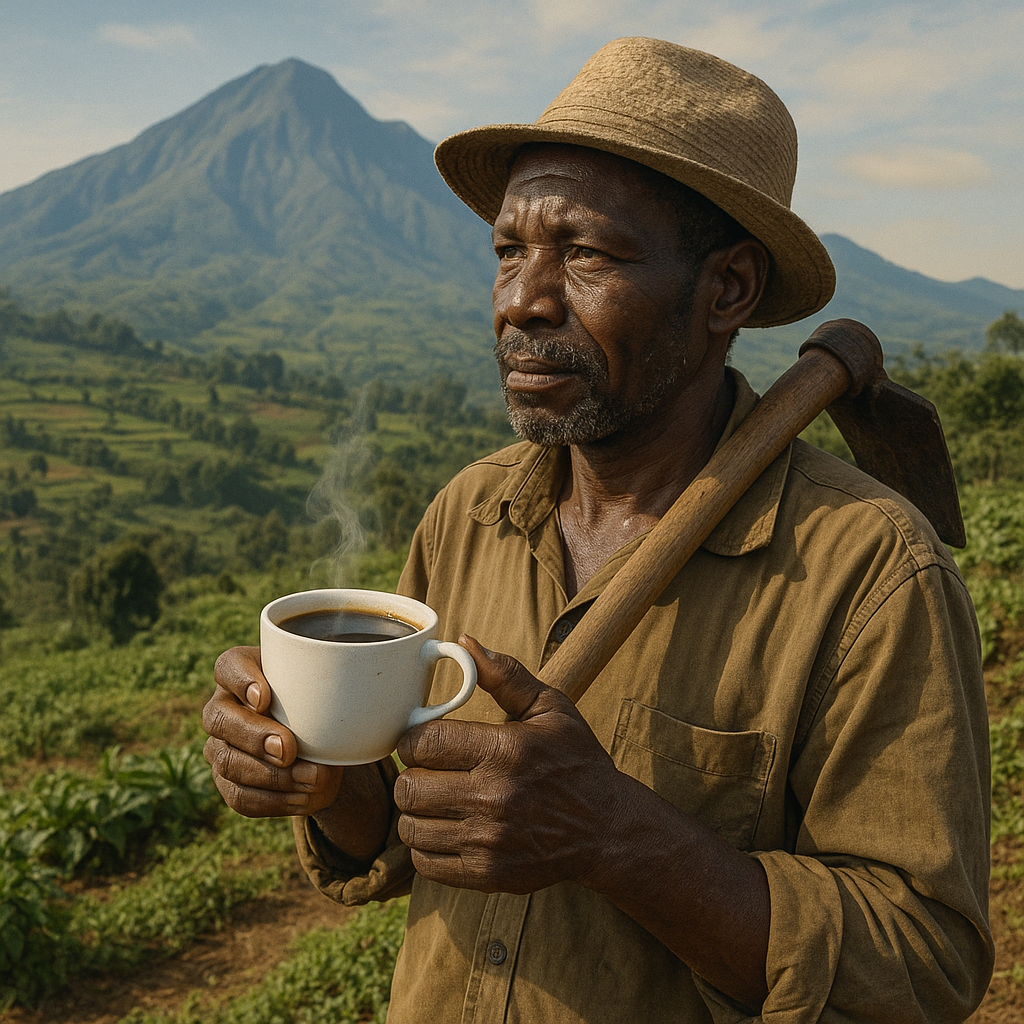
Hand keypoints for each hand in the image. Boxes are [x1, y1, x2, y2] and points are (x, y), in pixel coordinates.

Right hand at [202, 646, 343, 816]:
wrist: (320, 737)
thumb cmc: (321, 699)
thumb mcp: (325, 685)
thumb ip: (334, 686)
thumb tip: (361, 705)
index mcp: (242, 673)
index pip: (228, 667)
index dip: (240, 681)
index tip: (265, 698)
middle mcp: (223, 707)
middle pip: (220, 720)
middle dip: (255, 738)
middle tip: (289, 750)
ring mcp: (220, 746)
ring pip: (228, 763)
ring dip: (270, 776)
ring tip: (309, 779)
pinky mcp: (230, 782)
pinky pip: (241, 797)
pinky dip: (274, 801)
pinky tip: (302, 798)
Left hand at [394, 636, 629, 892]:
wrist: (607, 828)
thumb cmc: (575, 760)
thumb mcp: (550, 708)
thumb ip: (505, 675)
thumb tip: (464, 643)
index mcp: (505, 750)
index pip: (423, 743)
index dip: (413, 739)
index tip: (425, 741)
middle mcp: (494, 797)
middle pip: (409, 787)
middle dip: (412, 774)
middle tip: (427, 770)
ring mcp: (489, 840)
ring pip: (411, 826)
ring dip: (416, 812)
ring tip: (435, 800)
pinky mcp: (488, 874)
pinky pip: (426, 862)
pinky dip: (426, 846)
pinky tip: (445, 829)